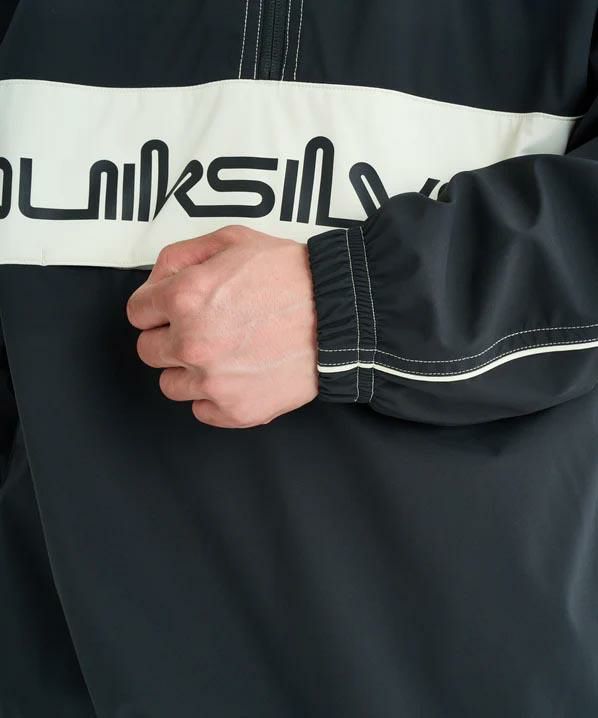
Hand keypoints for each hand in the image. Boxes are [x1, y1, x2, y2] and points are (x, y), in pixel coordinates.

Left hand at [126, 225, 318, 427]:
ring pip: (171, 384)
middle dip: (169, 336)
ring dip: (189, 369)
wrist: (341, 314)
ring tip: (224, 352)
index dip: (156, 305)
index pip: (137, 312)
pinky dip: (214, 396)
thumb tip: (155, 280)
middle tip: (204, 327)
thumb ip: (181, 255)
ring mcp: (214, 382)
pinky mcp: (236, 410)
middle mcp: (192, 343)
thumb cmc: (291, 274)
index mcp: (184, 297)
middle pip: (148, 350)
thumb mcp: (233, 239)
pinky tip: (238, 374)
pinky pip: (201, 410)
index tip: (175, 307)